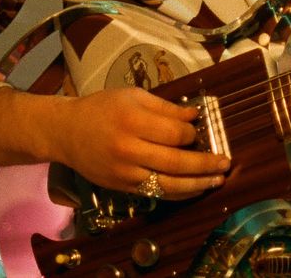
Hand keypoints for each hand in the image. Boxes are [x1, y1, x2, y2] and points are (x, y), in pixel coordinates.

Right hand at [45, 88, 229, 199]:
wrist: (65, 132)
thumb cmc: (102, 108)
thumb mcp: (133, 96)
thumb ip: (165, 108)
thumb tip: (195, 116)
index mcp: (132, 120)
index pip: (174, 133)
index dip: (192, 133)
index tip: (198, 130)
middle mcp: (128, 149)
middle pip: (175, 161)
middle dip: (205, 164)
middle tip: (225, 162)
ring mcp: (124, 172)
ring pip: (168, 184)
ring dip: (197, 184)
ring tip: (217, 180)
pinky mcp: (121, 187)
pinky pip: (156, 193)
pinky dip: (178, 194)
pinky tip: (194, 189)